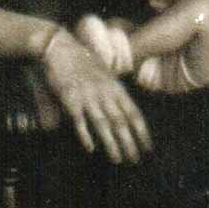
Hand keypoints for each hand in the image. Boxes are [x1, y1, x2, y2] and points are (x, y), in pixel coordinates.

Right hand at [39, 29, 152, 164]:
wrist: (60, 48)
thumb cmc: (82, 60)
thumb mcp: (104, 73)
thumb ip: (113, 91)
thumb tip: (123, 107)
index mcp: (115, 87)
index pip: (134, 113)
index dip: (142, 131)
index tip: (148, 147)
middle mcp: (104, 93)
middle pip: (121, 122)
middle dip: (130, 142)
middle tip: (136, 159)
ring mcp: (88, 97)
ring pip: (103, 124)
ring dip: (112, 143)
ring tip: (118, 159)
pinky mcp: (70, 99)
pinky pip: (80, 121)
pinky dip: (86, 135)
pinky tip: (91, 148)